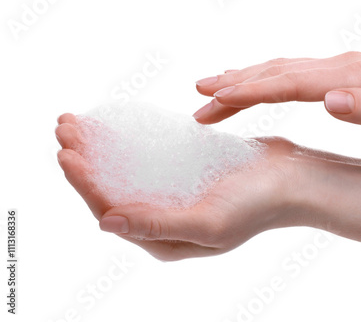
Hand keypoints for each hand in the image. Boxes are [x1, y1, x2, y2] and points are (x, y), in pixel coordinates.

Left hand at [55, 114, 309, 260]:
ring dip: (102, 146)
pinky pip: (149, 158)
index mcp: (167, 239)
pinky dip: (129, 141)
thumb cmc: (259, 206)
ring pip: (127, 171)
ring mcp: (176, 194)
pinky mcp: (187, 172)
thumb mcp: (209, 222)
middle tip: (64, 126)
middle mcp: (166, 219)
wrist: (295, 180)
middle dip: (86, 160)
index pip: (113, 212)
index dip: (86, 185)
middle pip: (114, 189)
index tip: (67, 153)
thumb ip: (157, 225)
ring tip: (80, 120)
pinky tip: (116, 123)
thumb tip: (105, 220)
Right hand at [194, 52, 360, 147]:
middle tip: (197, 94)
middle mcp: (341, 66)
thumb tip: (329, 99)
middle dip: (234, 83)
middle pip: (276, 71)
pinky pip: (298, 73)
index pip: (288, 83)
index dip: (248, 90)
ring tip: (215, 89)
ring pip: (283, 68)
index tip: (213, 98)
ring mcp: (342, 67)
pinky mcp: (346, 74)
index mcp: (350, 78)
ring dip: (247, 78)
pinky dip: (270, 78)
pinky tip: (260, 86)